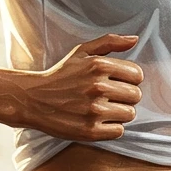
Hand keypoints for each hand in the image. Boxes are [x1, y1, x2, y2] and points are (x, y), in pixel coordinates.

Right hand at [20, 33, 142, 140]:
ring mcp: (94, 111)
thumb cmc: (61, 75)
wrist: (33, 99)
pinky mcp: (90, 131)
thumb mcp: (82, 52)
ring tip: (104, 109)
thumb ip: (110, 42)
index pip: (137, 75)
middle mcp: (98, 87)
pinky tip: (99, 121)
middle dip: (126, 96)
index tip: (117, 82)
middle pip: (135, 96)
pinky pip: (119, 131)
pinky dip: (111, 127)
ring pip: (130, 114)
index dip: (130, 79)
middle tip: (110, 97)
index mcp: (99, 66)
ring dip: (120, 113)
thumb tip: (135, 39)